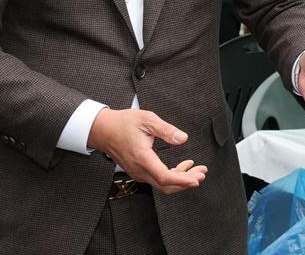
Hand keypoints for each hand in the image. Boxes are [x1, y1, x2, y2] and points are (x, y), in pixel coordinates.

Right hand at [87, 108, 207, 194]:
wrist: (103, 129)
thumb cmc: (123, 123)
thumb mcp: (147, 120)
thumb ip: (166, 130)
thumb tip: (182, 138)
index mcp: (142, 158)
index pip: (165, 177)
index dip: (183, 180)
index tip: (196, 178)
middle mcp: (139, 169)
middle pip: (166, 185)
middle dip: (186, 182)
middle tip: (201, 173)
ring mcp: (138, 173)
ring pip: (162, 185)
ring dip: (180, 180)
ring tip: (195, 170)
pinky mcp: (138, 171)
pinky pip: (157, 180)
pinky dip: (172, 177)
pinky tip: (182, 168)